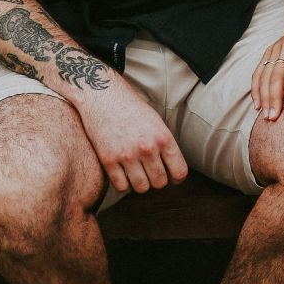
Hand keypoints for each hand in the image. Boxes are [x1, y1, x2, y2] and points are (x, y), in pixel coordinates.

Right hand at [72, 78, 187, 195]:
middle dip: (156, 179)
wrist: (103, 96)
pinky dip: (123, 183)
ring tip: (136, 171)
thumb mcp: (156, 122)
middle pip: (160, 182)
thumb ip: (165, 145)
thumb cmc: (131, 108)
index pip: (180, 172)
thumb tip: (172, 170)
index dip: (176, 177)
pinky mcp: (108, 160)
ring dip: (140, 183)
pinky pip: (121, 186)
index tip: (170, 175)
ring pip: (142, 188)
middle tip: (149, 170)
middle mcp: (147, 148)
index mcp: (163, 137)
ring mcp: (127, 155)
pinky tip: (122, 172)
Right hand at [253, 4, 283, 121]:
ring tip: (265, 114)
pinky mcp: (270, 51)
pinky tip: (257, 103)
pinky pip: (259, 70)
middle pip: (276, 73)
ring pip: (265, 73)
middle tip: (273, 117)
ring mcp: (276, 48)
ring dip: (263, 94)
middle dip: (273, 96)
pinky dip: (256, 86)